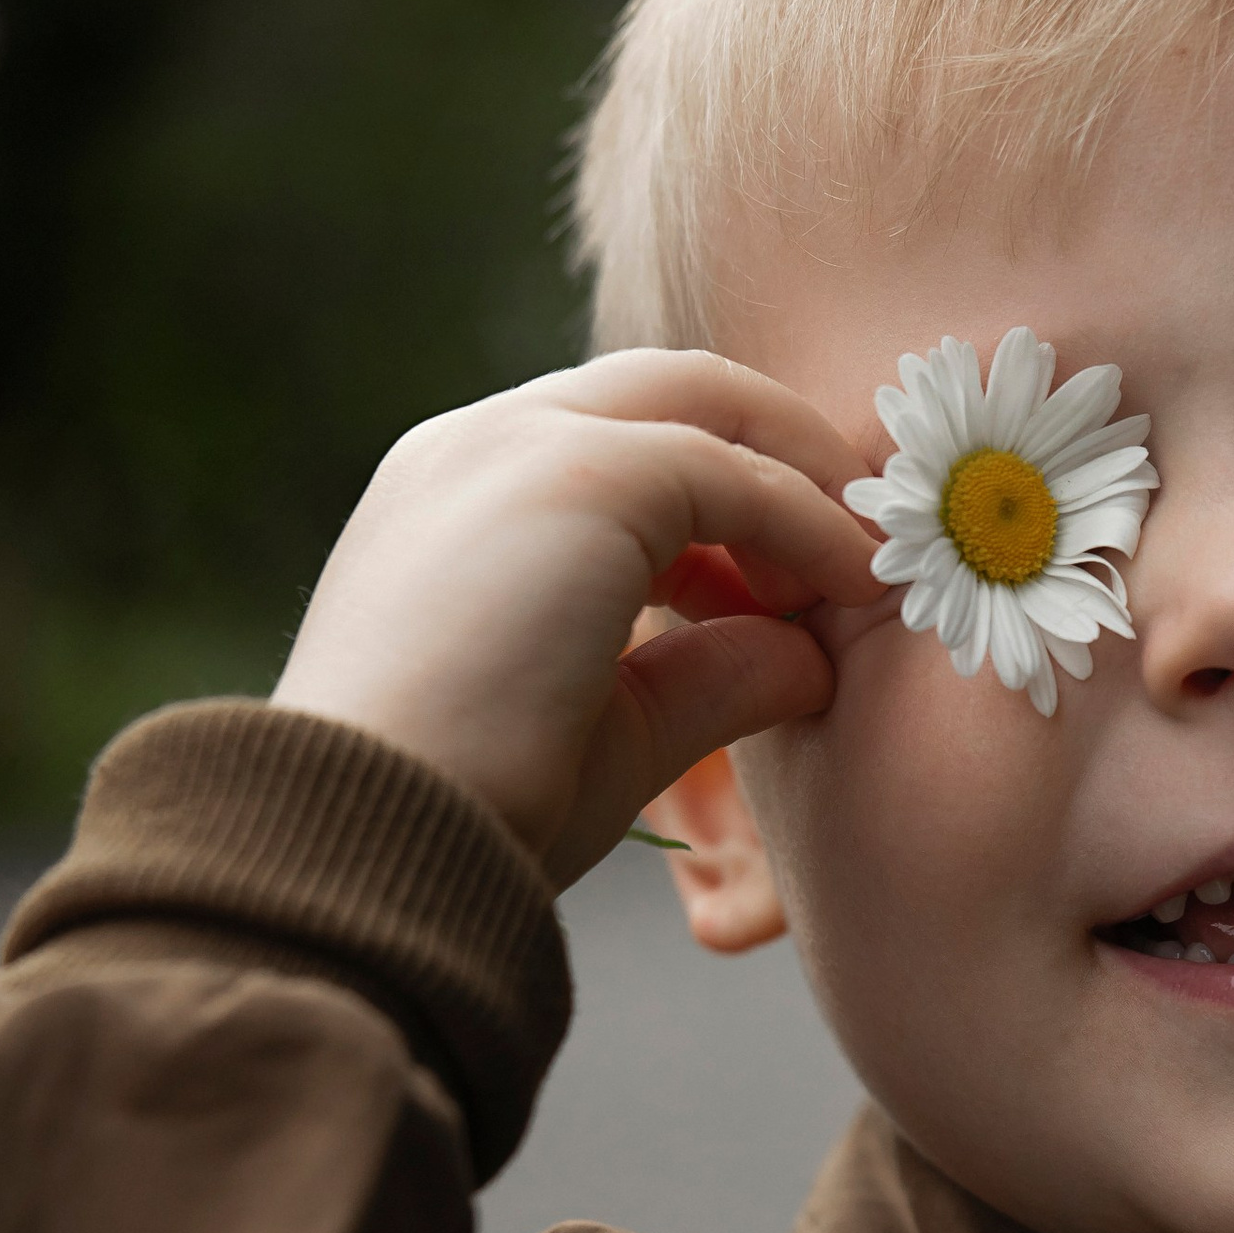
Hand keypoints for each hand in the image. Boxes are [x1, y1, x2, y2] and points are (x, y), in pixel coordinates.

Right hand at [272, 352, 879, 891]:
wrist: (369, 841)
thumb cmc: (470, 813)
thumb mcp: (611, 731)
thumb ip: (708, 675)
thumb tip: (811, 658)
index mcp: (457, 496)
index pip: (616, 440)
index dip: (724, 500)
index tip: (794, 585)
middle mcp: (477, 445)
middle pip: (669, 390)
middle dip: (778, 452)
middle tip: (857, 543)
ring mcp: (519, 446)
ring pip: (704, 404)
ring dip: (800, 478)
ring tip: (864, 570)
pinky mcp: (577, 476)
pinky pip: (731, 468)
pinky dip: (807, 520)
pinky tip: (851, 587)